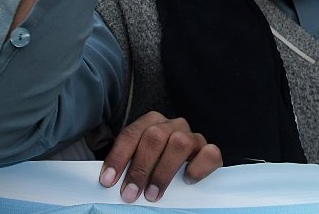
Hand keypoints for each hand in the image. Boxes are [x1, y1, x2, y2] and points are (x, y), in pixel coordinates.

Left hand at [99, 112, 221, 202]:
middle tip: (130, 194)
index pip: (131, 134)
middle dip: (140, 167)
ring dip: (163, 171)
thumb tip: (108, 183)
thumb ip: (126, 168)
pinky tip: (187, 180)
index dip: (118, 157)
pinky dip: (198, 167)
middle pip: (154, 136)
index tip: (108, 180)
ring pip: (179, 142)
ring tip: (153, 194)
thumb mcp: (138, 165)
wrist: (186, 173)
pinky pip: (210, 152)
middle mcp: (173, 125)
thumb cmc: (155, 169)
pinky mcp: (210, 151)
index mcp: (152, 123)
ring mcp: (193, 137)